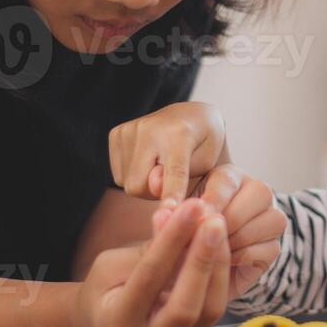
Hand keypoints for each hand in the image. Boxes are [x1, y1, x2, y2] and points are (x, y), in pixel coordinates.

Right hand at [73, 198, 229, 326]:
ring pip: (209, 310)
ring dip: (218, 264)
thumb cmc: (104, 289)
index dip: (172, 240)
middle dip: (203, 258)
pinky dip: (220, 275)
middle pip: (186, 306)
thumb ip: (148, 248)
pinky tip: (219, 246)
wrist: (104, 323)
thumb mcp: (113, 264)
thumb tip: (175, 215)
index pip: (150, 278)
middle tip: (213, 219)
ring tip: (217, 226)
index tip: (189, 208)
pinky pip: (214, 309)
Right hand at [108, 102, 226, 204]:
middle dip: (154, 193)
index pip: (174, 171)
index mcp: (180, 133)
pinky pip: (119, 175)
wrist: (191, 115)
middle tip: (171, 181)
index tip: (170, 211)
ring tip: (161, 167)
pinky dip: (134, 175)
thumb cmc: (205, 143)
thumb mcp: (210, 161)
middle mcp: (150, 127)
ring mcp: (130, 129)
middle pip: (139, 186)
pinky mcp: (116, 133)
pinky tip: (148, 160)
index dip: (172, 193)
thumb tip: (153, 186)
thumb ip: (186, 177)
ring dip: (145, 184)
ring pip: (127, 183)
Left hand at [166, 163, 284, 298]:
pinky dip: (246, 256)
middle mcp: (255, 192)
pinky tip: (223, 263)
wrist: (190, 273)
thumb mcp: (170, 218)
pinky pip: (270, 247)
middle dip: (231, 217)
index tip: (196, 217)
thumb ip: (165, 202)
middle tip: (206, 236)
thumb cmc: (179, 237)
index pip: (227, 179)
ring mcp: (269, 218)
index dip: (212, 198)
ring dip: (240, 237)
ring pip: (271, 219)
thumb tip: (155, 184)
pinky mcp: (273, 246)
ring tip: (213, 250)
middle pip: (260, 192)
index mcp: (229, 177)